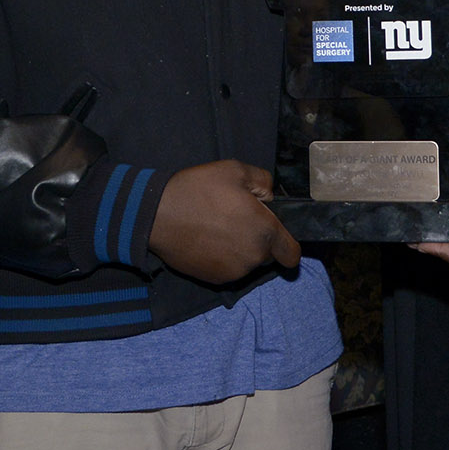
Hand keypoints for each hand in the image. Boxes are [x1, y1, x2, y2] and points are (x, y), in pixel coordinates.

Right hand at [148, 160, 300, 283]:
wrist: (157, 215)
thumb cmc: (198, 190)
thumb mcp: (234, 170)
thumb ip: (263, 181)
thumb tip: (269, 196)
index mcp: (264, 231)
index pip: (291, 253)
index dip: (286, 244)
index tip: (275, 234)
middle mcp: (253, 257)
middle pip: (267, 255)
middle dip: (258, 240)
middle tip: (235, 219)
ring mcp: (233, 272)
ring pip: (246, 262)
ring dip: (239, 249)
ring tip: (216, 228)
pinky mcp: (213, 279)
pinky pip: (228, 269)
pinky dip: (222, 258)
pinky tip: (206, 240)